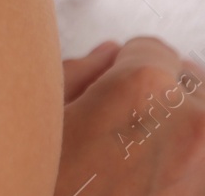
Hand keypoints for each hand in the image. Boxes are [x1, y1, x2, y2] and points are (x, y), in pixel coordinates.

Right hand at [56, 36, 204, 194]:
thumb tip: (107, 57)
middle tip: (121, 127)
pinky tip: (150, 182)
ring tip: (138, 159)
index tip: (105, 91)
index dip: (119, 69)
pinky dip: (188, 165)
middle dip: (160, 95)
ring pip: (204, 122)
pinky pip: (201, 163)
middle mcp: (192, 123)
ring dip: (181, 131)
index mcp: (143, 89)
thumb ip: (76, 74)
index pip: (149, 46)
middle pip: (190, 79)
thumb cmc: (46, 184)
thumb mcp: (39, 122)